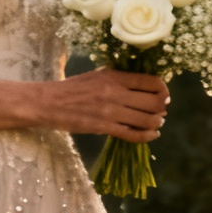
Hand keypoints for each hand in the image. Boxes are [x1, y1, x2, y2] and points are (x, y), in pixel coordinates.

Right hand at [36, 69, 168, 142]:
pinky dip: (148, 136)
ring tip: (156, 123)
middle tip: (160, 111)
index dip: (163, 90)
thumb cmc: (72, 88)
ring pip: (148, 120)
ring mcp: (111, 111)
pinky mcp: (104, 127)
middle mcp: (116, 93)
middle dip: (162, 108)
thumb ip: (119, 80)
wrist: (48, 103)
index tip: (162, 95)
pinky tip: (151, 135)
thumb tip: (144, 88)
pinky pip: (134, 134)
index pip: (152, 82)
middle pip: (155, 102)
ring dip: (156, 122)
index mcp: (115, 76)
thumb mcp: (97, 76)